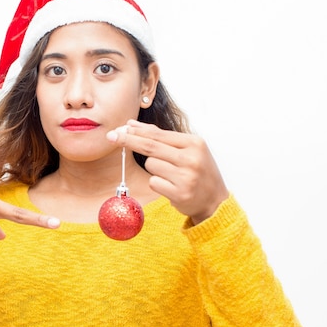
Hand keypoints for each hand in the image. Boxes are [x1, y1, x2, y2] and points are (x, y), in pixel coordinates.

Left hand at [107, 120, 228, 223]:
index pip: (158, 135)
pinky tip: (171, 186)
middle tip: (111, 136)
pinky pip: (153, 182)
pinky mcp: (179, 193)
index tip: (120, 128)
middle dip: (128, 140)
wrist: (215, 200)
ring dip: (154, 169)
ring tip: (170, 174)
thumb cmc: (198, 171)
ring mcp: (186, 176)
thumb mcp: (187, 150)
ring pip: (151, 165)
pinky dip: (157, 183)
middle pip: (150, 147)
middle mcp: (191, 158)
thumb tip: (132, 126)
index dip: (137, 131)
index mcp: (194, 143)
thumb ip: (161, 137)